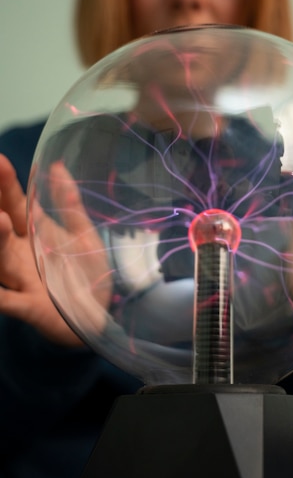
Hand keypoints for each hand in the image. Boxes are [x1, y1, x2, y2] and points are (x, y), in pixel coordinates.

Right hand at [0, 154, 81, 344]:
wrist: (98, 313)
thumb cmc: (85, 271)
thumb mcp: (82, 233)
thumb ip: (68, 202)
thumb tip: (56, 164)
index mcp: (33, 233)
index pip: (15, 204)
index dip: (6, 183)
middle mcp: (20, 254)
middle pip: (2, 227)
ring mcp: (22, 280)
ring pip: (1, 260)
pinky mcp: (30, 306)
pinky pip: (8, 303)